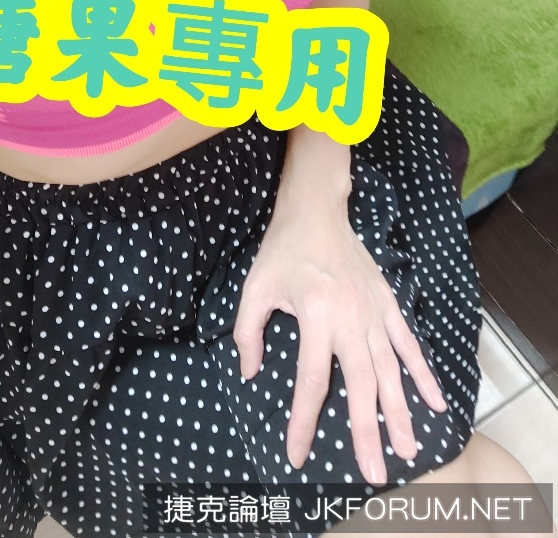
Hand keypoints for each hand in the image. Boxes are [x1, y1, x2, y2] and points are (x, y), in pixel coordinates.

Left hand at [231, 172, 447, 486]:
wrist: (316, 210)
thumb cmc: (282, 249)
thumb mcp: (255, 288)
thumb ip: (248, 333)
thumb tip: (251, 373)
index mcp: (316, 315)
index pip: (311, 381)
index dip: (302, 422)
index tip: (296, 455)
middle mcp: (350, 318)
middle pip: (362, 384)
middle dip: (367, 431)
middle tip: (374, 473)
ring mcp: (374, 311)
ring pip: (391, 370)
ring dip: (400, 411)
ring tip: (407, 448)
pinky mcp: (387, 302)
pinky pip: (407, 343)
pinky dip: (422, 373)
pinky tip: (435, 402)